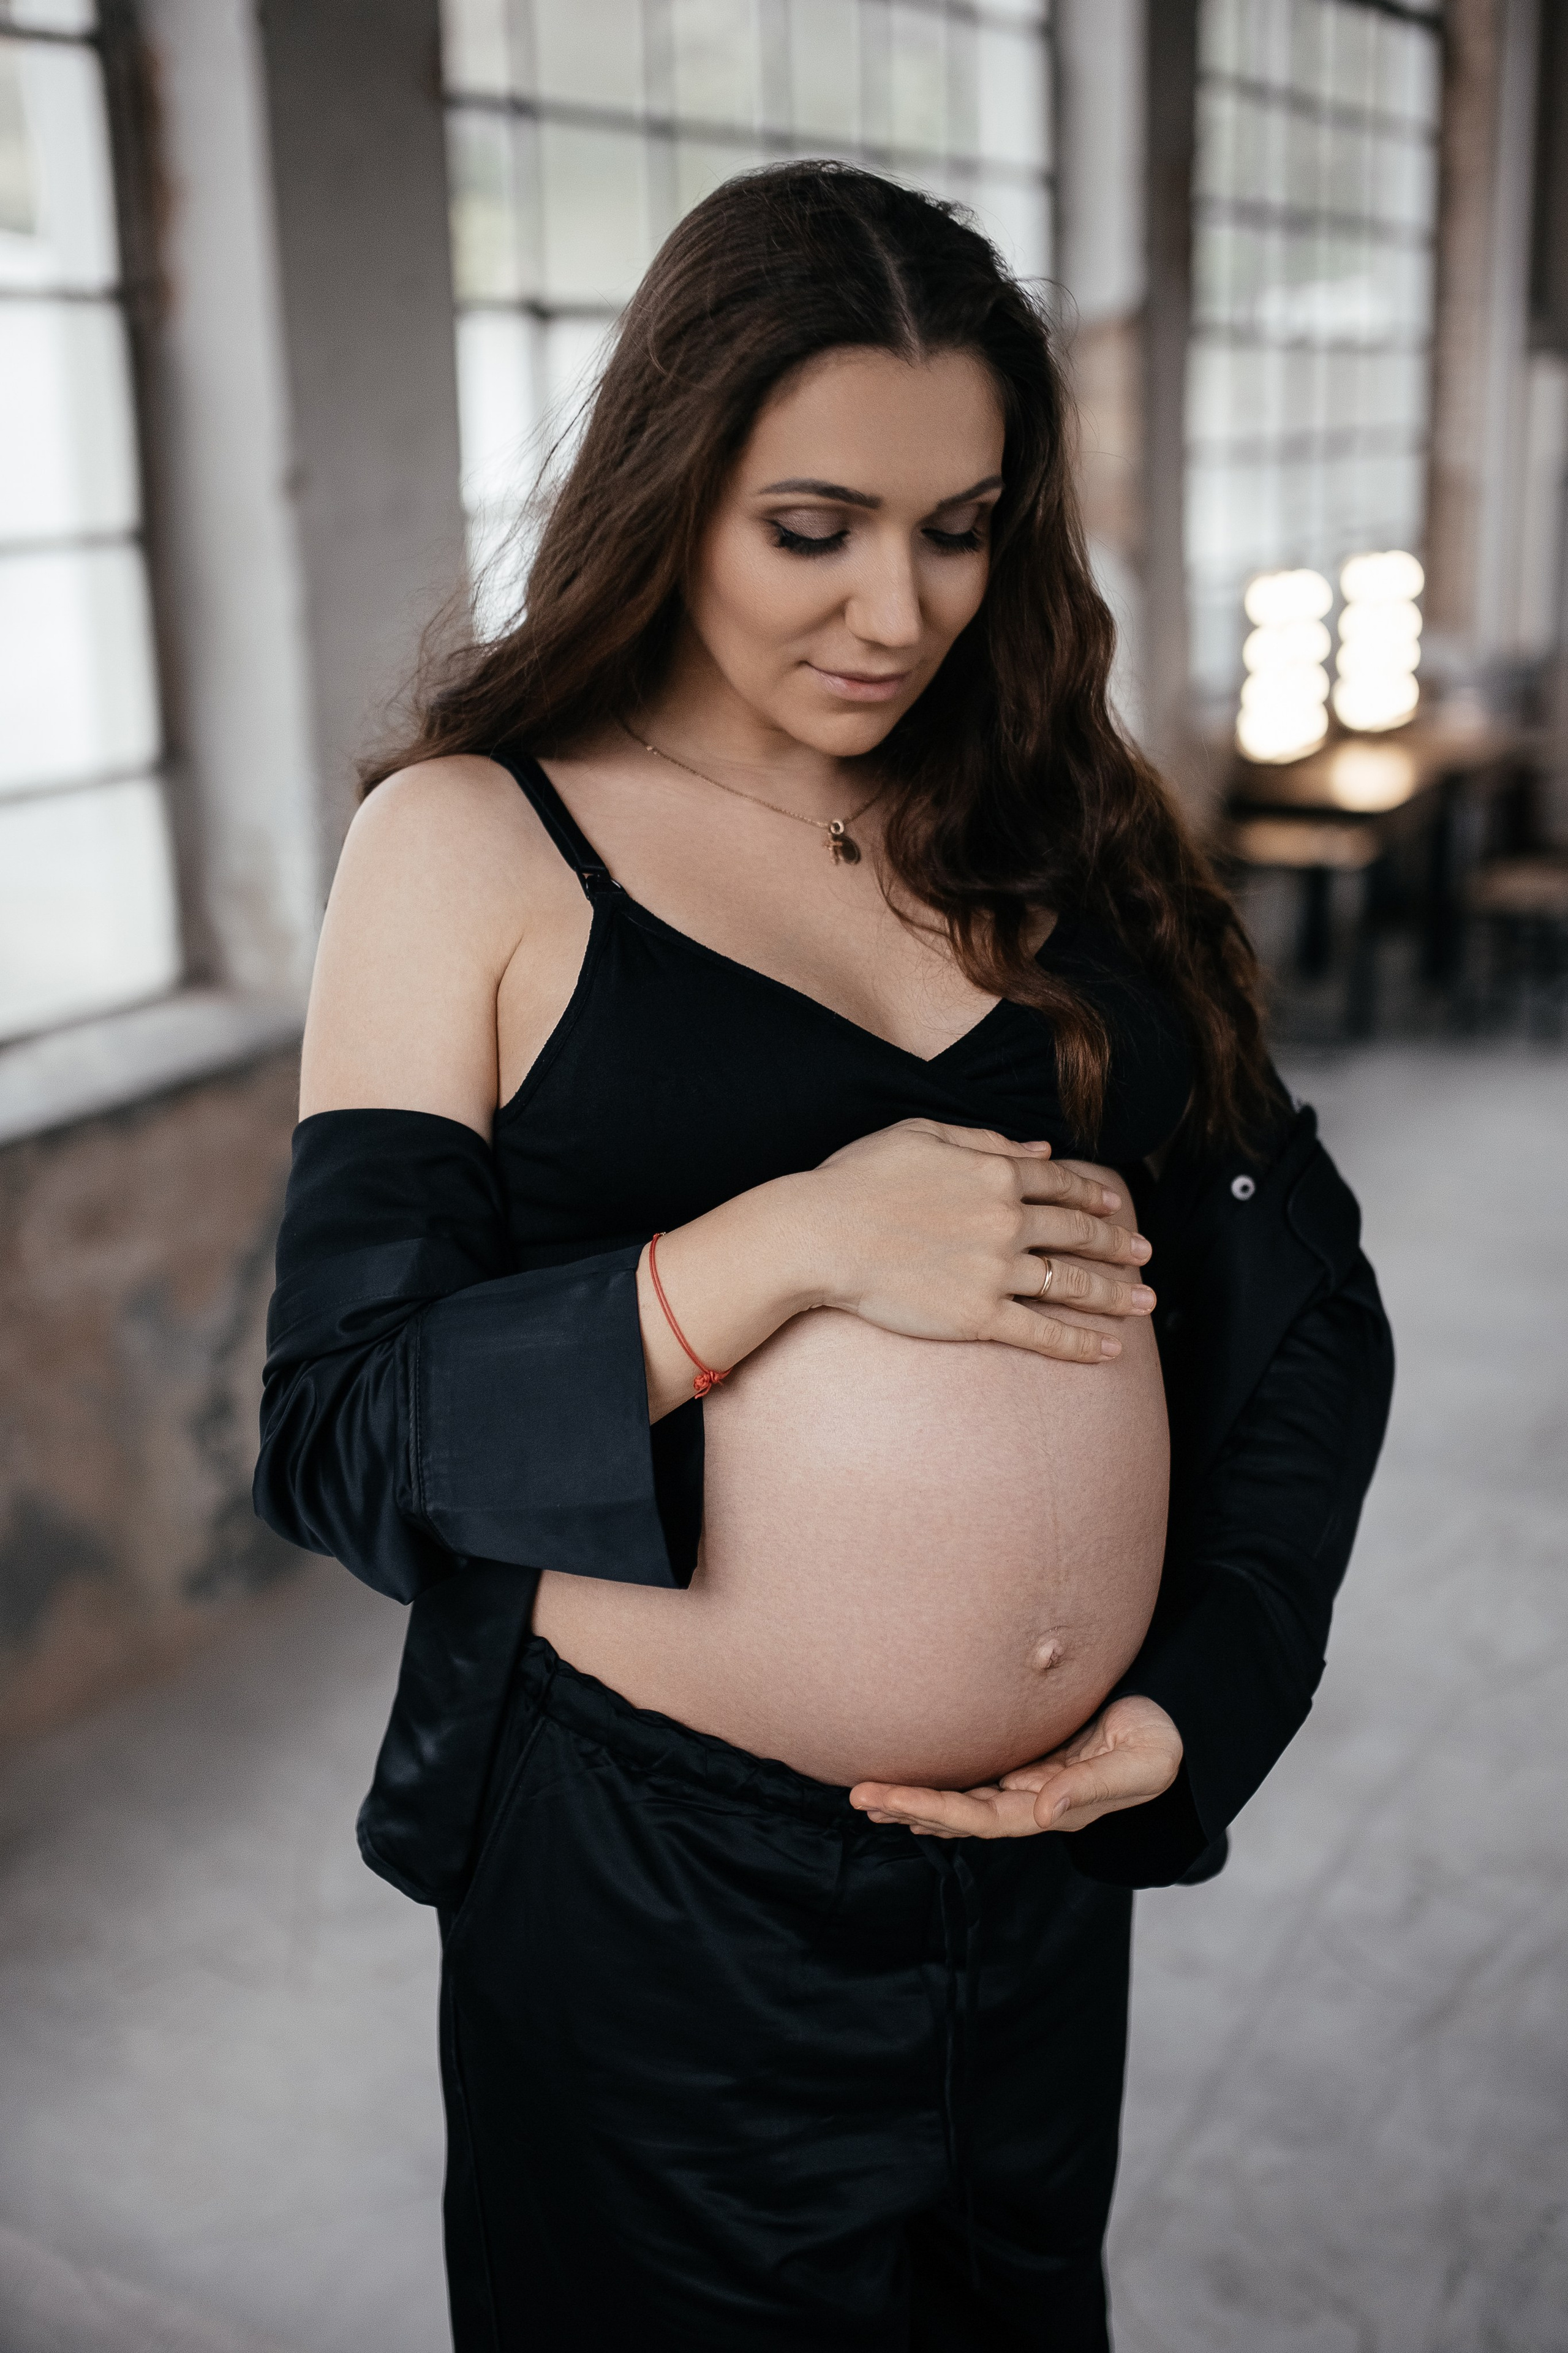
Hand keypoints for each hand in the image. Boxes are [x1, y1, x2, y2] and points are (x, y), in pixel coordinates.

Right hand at [803, 1120, 1154, 1365]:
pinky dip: (1081, 1343)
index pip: (1059, 1184)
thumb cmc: (857, 1179)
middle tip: (1146, 1254)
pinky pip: (1043, 1332)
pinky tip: (1110, 1350)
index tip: (1116, 1204)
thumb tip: (1039, 1149)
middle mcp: (1007, 1219)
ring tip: (1145, 1301)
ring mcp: (996, 1270)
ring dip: (1116, 1293)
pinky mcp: (979, 1316)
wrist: (821, 1234)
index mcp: (995, 1171)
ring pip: (1072, 1283)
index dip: (1093, 1195)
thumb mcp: (920, 1134)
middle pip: (1078, 1233)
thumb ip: (983, 1139)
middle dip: (1118, 1244)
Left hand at [849, 1696, 1182, 1838]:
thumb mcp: (1141, 1763)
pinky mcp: (1027, 1756)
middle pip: (960, 1813)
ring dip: (914, 1797)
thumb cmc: (1160, 1741)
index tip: (891, 1799)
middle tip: (858, 1795)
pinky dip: (939, 1779)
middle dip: (909, 1805)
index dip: (936, 1809)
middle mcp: (1034, 1800)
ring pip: (961, 1796)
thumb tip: (1044, 1812)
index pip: (983, 1817)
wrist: (1172, 1722)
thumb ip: (1094, 1787)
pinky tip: (907, 1781)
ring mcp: (1028, 1781)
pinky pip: (974, 1774)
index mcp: (1055, 1807)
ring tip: (865, 1794)